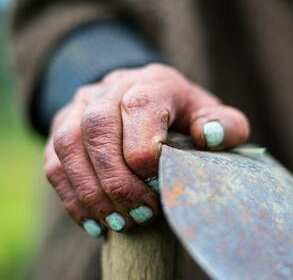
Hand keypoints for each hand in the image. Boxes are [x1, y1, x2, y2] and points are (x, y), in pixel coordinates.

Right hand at [44, 64, 249, 236]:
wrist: (150, 100)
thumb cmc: (186, 116)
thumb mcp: (213, 116)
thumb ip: (226, 125)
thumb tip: (208, 136)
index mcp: (154, 81)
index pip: (139, 106)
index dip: (143, 150)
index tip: (158, 186)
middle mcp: (113, 86)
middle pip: (98, 126)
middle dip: (116, 180)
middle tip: (140, 215)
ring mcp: (83, 105)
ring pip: (68, 143)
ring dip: (91, 191)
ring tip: (117, 223)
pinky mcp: (64, 126)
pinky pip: (54, 161)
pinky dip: (71, 196)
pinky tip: (94, 222)